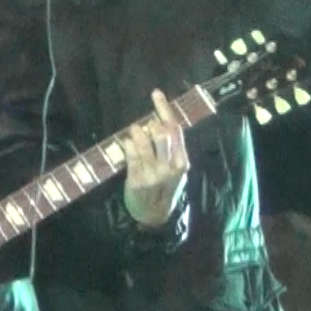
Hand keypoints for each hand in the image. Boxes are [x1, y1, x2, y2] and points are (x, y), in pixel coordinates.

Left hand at [121, 90, 189, 227]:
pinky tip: (128, 143)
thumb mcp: (174, 168)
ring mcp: (153, 174)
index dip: (164, 108)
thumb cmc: (164, 188)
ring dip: (136, 132)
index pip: (174, 129)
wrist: (154, 216)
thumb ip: (170, 147)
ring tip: (135, 133)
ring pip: (143, 141)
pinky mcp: (136, 180)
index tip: (156, 93)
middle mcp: (170, 167)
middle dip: (150, 121)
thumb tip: (159, 119)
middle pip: (160, 133)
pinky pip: (130, 154)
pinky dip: (128, 144)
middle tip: (143, 124)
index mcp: (182, 161)